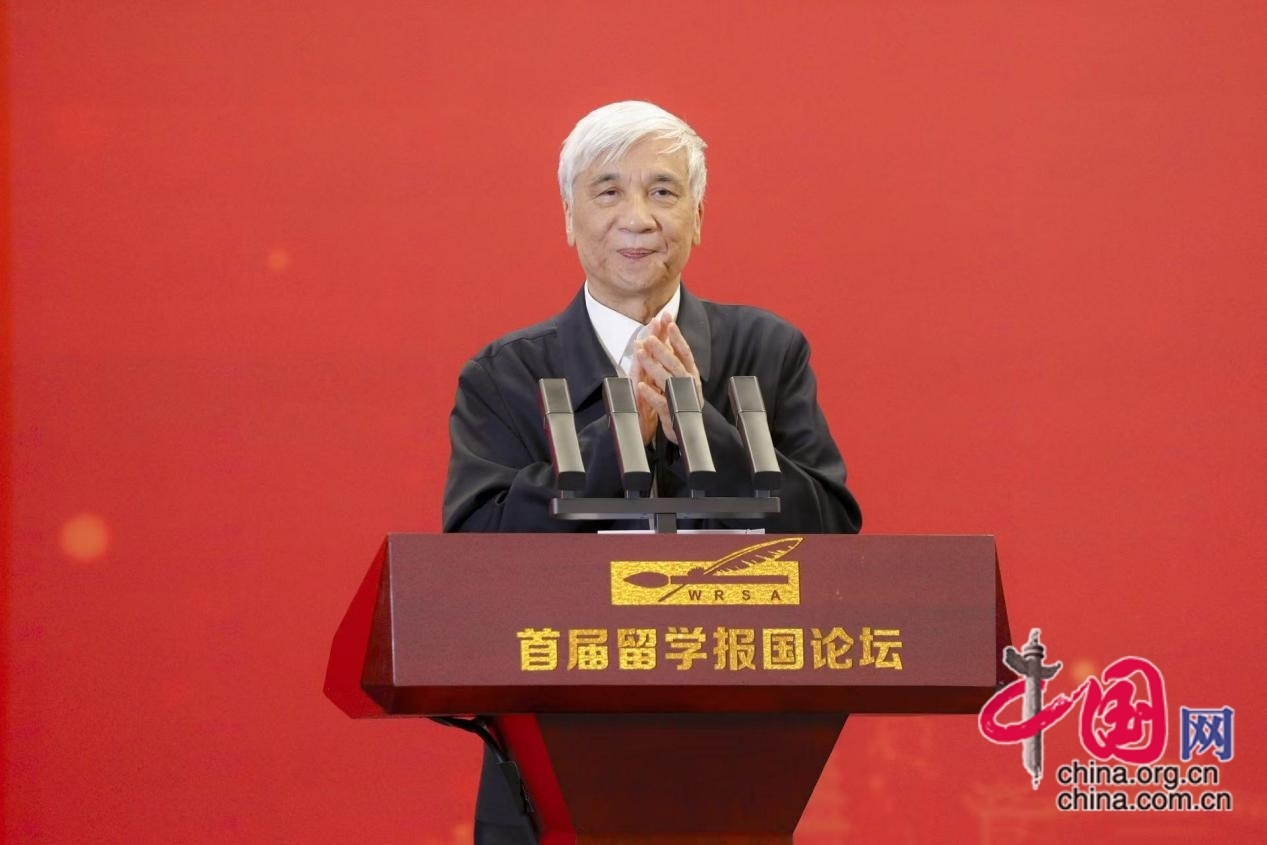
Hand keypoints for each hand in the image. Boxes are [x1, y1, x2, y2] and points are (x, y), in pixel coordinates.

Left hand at [632, 313, 702, 444]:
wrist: (690, 429)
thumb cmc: (683, 398)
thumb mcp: (682, 376)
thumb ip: (674, 357)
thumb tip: (665, 332)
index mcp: (690, 372)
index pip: (684, 351)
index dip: (677, 336)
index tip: (669, 320)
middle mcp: (688, 383)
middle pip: (675, 363)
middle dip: (662, 349)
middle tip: (649, 337)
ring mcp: (681, 398)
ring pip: (667, 379)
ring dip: (653, 366)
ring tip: (640, 353)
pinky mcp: (673, 413)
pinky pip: (662, 402)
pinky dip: (652, 395)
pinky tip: (641, 386)